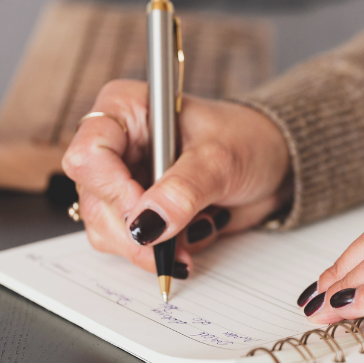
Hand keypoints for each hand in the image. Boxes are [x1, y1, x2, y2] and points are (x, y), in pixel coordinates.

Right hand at [62, 79, 290, 274]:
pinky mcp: (140, 212)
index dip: (113, 191)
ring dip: (149, 247)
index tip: (148, 216)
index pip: (89, 154)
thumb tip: (147, 225)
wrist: (274, 163)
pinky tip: (193, 235)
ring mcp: (126, 181)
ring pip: (107, 230)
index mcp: (126, 110)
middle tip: (171, 245)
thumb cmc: (248, 140)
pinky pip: (131, 245)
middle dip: (134, 232)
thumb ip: (183, 190)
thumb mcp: (220, 159)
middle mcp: (118, 145)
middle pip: (95, 200)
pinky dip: (162, 251)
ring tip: (194, 234)